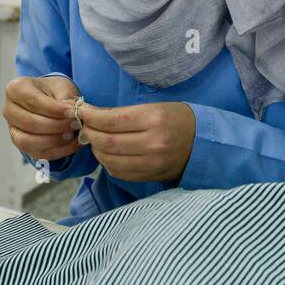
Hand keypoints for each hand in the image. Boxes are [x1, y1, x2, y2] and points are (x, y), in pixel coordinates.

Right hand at [3, 75, 82, 163]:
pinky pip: (36, 153)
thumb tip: (72, 114)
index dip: (54, 109)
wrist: (51, 100)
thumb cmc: (54, 91)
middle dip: (55, 126)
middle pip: (29, 122)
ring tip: (72, 134)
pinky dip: (57, 151)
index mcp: (16, 88)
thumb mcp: (62, 87)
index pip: (33, 101)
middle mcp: (9, 109)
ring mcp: (13, 129)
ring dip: (53, 140)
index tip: (72, 112)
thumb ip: (66, 100)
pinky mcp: (21, 144)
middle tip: (75, 124)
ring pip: (28, 141)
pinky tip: (72, 144)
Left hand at [79, 101, 195, 183]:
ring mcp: (152, 163)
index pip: (112, 120)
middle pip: (108, 142)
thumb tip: (92, 116)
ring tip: (94, 140)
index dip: (91, 116)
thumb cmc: (176, 119)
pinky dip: (107, 162)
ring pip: (110, 160)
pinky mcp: (150, 176)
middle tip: (84, 126)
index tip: (81, 111)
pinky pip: (119, 172)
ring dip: (96, 150)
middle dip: (89, 133)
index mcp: (154, 120)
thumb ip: (124, 113)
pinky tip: (107, 153)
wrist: (202, 142)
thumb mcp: (154, 107)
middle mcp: (153, 143)